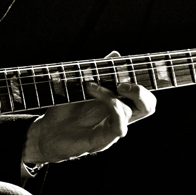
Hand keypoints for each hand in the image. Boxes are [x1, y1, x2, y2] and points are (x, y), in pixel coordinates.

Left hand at [23, 52, 156, 164]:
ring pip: (130, 111)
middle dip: (141, 90)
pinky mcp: (103, 140)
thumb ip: (98, 71)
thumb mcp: (80, 85)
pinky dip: (111, 108)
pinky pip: (119, 126)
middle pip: (149, 106)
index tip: (126, 69)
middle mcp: (118, 117)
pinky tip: (95, 97)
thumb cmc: (64, 110)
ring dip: (110, 94)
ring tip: (90, 86)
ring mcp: (112, 129)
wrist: (46, 133)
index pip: (143, 96)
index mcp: (116, 104)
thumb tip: (116, 54)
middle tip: (120, 83)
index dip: (143, 82)